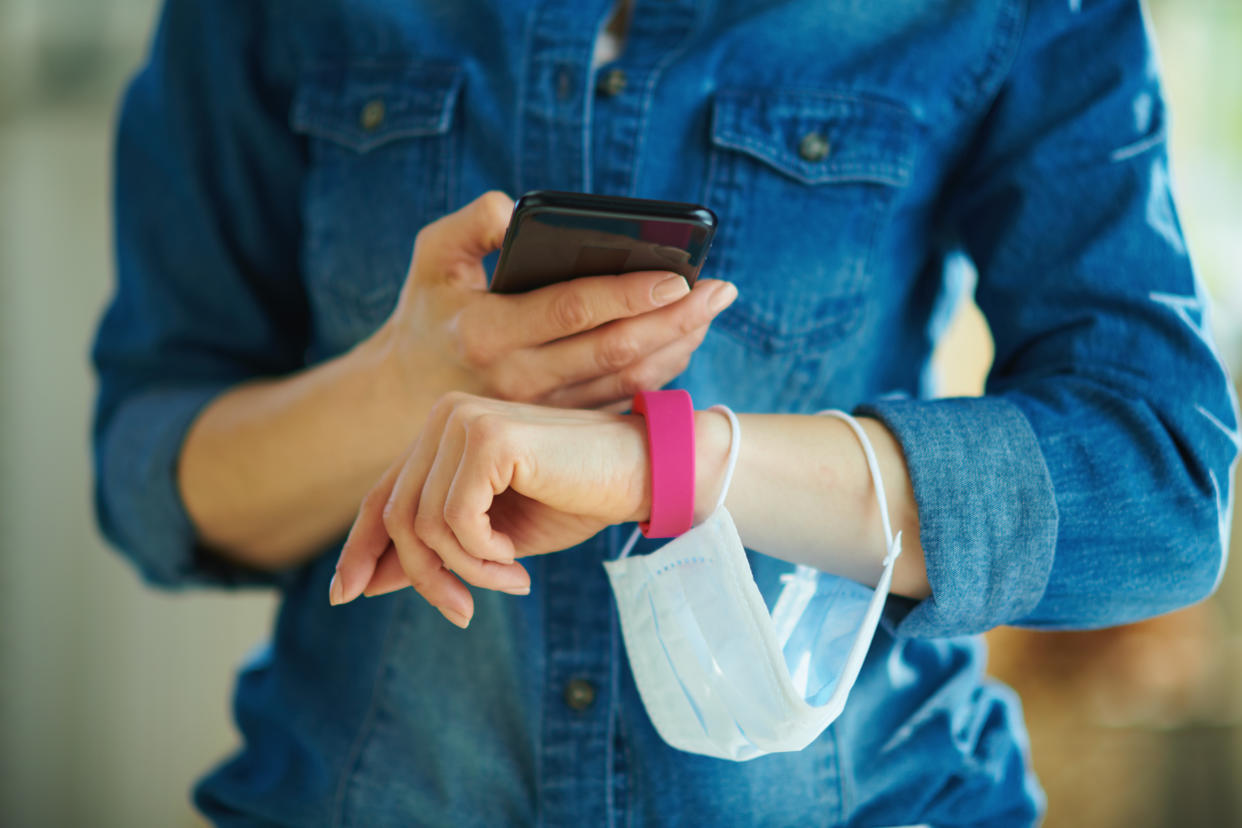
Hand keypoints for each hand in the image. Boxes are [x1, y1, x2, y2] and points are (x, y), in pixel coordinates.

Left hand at [330, 392, 650, 625]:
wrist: (643, 474)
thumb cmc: (577, 500)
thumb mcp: (493, 537)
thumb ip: (435, 548)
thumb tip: (362, 582)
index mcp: (443, 433)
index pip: (384, 495)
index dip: (360, 547)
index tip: (345, 595)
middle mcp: (444, 418)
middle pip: (398, 515)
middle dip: (425, 577)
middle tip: (464, 612)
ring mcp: (463, 421)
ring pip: (423, 524)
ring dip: (466, 571)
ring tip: (510, 580)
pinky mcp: (487, 438)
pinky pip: (454, 520)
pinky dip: (482, 556)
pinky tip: (516, 560)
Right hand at [372, 191, 737, 410]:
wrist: (405, 396)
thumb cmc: (429, 312)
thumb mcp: (432, 256)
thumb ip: (472, 223)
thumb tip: (519, 209)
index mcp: (487, 331)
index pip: (572, 311)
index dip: (628, 294)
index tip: (678, 276)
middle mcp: (518, 377)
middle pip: (613, 349)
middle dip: (675, 319)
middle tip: (722, 290)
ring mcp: (542, 409)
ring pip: (625, 380)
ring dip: (675, 346)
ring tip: (711, 311)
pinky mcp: (559, 424)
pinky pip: (620, 399)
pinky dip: (658, 371)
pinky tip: (683, 340)